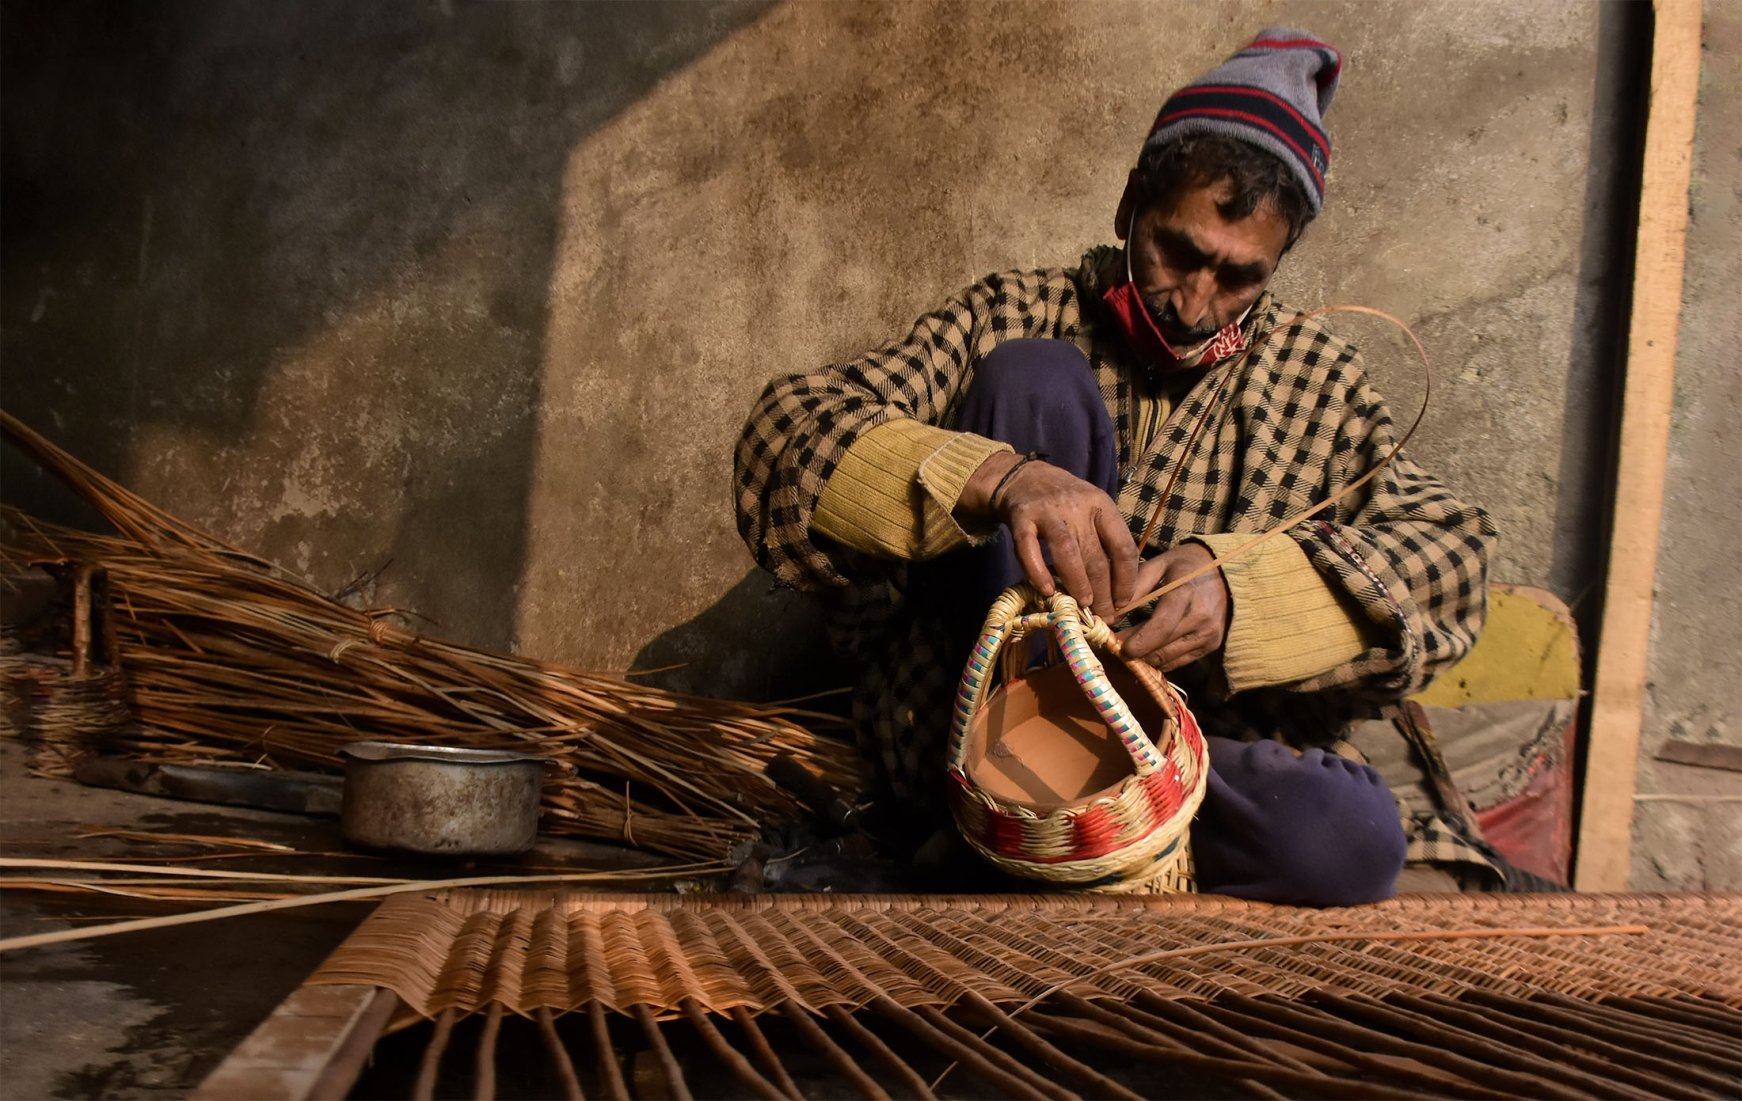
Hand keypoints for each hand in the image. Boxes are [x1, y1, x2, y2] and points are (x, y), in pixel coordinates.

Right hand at [956, 453, 1136, 621]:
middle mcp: (1077, 506)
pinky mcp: (1021, 518)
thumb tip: (1119, 588)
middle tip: (1104, 615)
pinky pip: (1029, 550)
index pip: (1123, 546)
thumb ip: (1105, 541)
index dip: (1126, 579)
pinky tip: (1046, 590)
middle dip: (1103, 592)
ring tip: (1083, 605)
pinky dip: (1038, 572)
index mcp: (1101, 505)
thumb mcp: (1092, 510)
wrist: (1023, 477)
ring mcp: (1048, 511)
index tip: (1123, 602)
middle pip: (1095, 555)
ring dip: (1077, 584)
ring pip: (1067, 553)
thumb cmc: (1065, 502)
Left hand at [1116, 542, 1229, 671]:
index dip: (1137, 641)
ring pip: (1168, 659)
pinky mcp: (1211, 646)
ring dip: (1145, 657)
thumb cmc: (1184, 566)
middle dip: (1135, 651)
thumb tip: (1113, 615)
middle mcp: (1202, 619)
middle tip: (1116, 646)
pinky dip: (1160, 659)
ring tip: (1131, 646)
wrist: (1223, 572)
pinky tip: (1149, 647)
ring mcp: (1209, 635)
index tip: (1116, 644)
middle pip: (1162, 648)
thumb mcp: (1158, 565)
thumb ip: (1136, 588)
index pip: (1162, 626)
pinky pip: (1178, 662)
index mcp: (1187, 594)